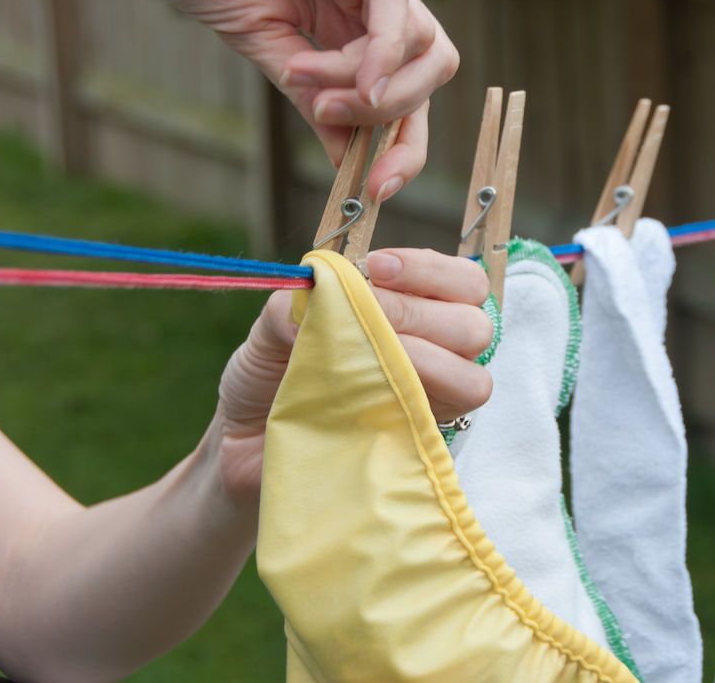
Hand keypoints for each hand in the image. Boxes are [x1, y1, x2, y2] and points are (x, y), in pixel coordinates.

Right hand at [111, 0, 457, 198]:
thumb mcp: (266, 50)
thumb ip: (313, 101)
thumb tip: (350, 160)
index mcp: (354, 23)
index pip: (410, 92)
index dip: (404, 147)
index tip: (373, 191)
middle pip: (436, 70)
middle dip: (404, 127)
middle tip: (347, 145)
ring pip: (423, 44)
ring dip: (372, 90)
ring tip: (306, 85)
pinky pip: (392, 2)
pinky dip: (379, 52)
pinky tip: (348, 80)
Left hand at [215, 249, 491, 500]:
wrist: (239, 446)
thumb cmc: (266, 380)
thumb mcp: (271, 327)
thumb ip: (298, 302)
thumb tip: (329, 293)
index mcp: (412, 314)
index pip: (461, 282)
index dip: (429, 269)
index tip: (376, 267)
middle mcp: (433, 357)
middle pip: (475, 325)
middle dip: (419, 310)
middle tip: (367, 309)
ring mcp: (428, 405)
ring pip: (473, 379)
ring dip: (424, 357)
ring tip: (369, 355)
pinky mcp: (415, 446)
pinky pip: (444, 427)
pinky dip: (412, 400)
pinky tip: (369, 394)